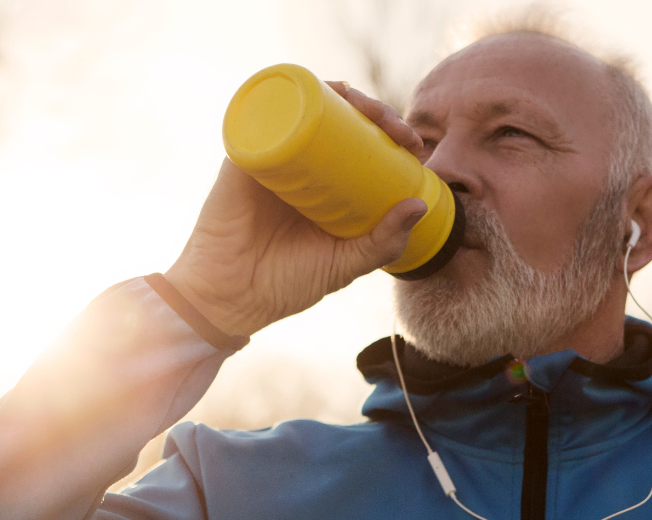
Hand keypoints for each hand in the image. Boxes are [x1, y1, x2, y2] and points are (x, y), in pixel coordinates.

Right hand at [164, 82, 426, 337]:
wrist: (232, 298)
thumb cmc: (287, 283)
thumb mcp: (347, 264)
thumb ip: (383, 243)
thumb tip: (420, 204)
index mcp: (325, 185)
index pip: (363, 145)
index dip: (391, 133)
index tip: (413, 145)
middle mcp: (301, 163)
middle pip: (341, 118)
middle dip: (376, 111)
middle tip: (396, 129)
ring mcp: (272, 155)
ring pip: (308, 107)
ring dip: (342, 93)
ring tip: (369, 110)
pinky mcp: (244, 154)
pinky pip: (262, 113)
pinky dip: (288, 94)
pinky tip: (316, 88)